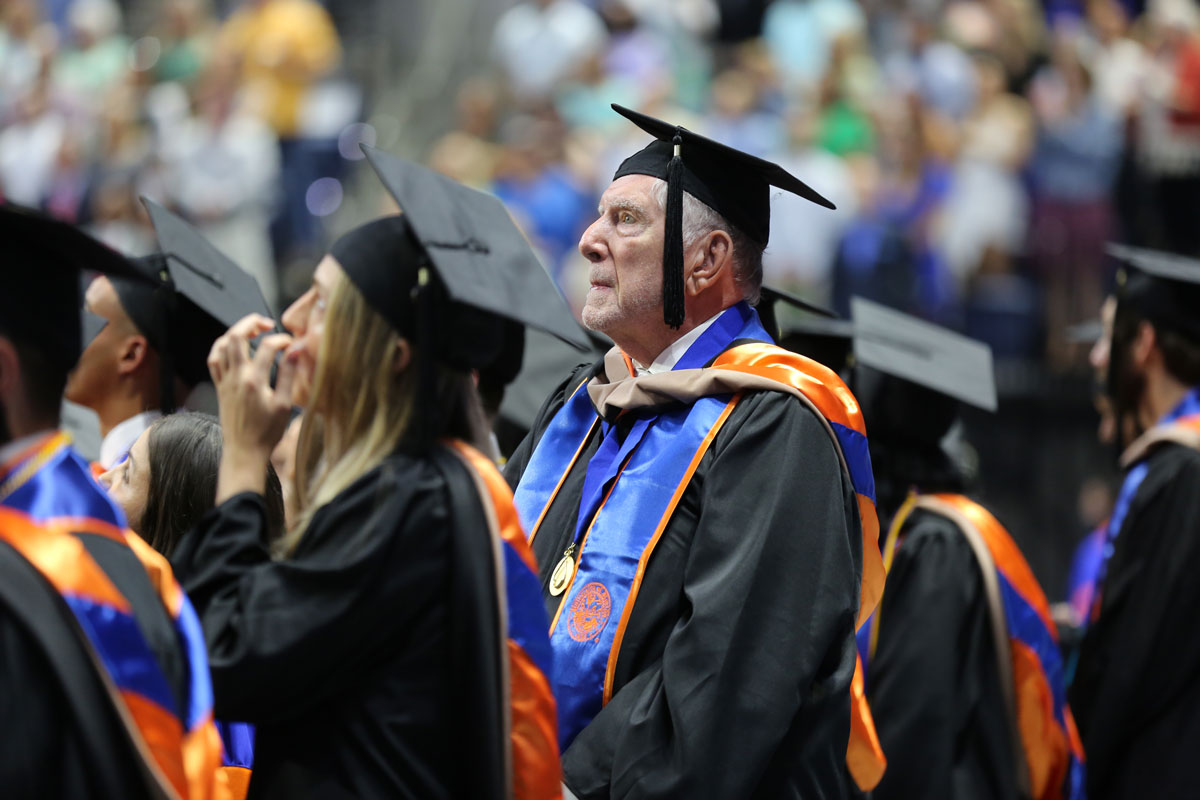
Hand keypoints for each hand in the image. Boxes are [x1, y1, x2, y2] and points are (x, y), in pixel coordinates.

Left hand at [209, 314, 299, 501]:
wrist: (243, 452)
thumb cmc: (267, 433)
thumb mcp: (284, 405)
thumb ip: (288, 376)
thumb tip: (294, 351)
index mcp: (254, 381)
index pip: (267, 347)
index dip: (282, 340)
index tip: (292, 344)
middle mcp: (236, 377)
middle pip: (236, 337)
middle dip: (251, 323)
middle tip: (267, 324)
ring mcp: (225, 381)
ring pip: (222, 345)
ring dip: (236, 332)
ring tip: (251, 332)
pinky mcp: (220, 387)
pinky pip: (214, 360)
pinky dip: (221, 347)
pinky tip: (233, 347)